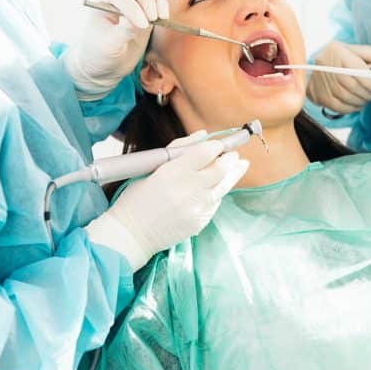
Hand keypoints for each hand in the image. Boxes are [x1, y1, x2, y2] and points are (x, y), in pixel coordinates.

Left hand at [63, 0, 169, 97]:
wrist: (106, 63)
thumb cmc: (102, 54)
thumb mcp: (110, 46)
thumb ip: (124, 31)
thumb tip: (139, 20)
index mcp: (99, 3)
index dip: (131, 7)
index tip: (142, 26)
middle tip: (153, 18)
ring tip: (160, 17)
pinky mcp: (143, 6)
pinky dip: (162, 2)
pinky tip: (163, 17)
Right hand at [86, 133, 248, 270]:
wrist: (130, 234)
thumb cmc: (136, 198)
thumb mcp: (151, 168)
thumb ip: (179, 149)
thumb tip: (203, 135)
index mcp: (173, 172)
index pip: (205, 153)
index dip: (216, 147)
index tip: (219, 145)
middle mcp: (188, 189)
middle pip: (220, 169)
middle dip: (229, 159)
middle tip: (233, 154)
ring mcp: (196, 208)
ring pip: (224, 186)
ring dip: (233, 174)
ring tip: (239, 165)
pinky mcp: (199, 222)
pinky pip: (215, 203)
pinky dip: (218, 193)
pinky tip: (219, 187)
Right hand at [307, 41, 370, 113]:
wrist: (319, 63)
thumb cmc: (342, 56)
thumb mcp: (357, 50)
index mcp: (336, 50)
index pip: (357, 71)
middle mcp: (325, 64)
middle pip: (351, 86)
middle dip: (368, 94)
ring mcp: (318, 80)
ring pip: (345, 97)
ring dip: (360, 102)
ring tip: (367, 99)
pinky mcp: (316, 93)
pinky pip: (336, 106)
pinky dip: (350, 109)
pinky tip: (356, 105)